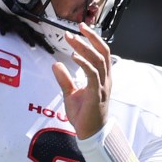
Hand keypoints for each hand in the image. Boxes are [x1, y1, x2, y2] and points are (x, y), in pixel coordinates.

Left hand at [49, 20, 113, 137]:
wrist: (90, 135)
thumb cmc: (83, 116)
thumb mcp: (70, 94)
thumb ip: (64, 79)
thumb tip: (56, 64)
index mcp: (102, 78)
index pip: (102, 53)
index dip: (93, 40)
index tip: (81, 29)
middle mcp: (106, 80)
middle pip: (103, 52)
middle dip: (91, 37)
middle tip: (79, 27)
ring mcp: (103, 87)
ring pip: (98, 60)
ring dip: (84, 47)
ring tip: (72, 39)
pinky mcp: (97, 94)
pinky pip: (93, 74)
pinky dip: (84, 63)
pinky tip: (74, 57)